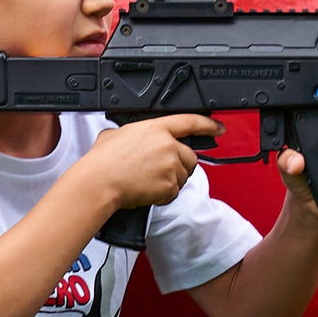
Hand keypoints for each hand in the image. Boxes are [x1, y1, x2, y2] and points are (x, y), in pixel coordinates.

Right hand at [77, 114, 221, 212]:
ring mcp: (171, 166)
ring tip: (147, 181)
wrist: (99, 183)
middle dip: (179, 165)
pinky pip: (174, 192)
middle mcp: (168, 145)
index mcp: (156, 128)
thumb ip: (134, 134)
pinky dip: (163, 194)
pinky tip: (146, 190)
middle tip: (158, 170)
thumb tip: (133, 139)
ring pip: (183, 176)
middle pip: (190, 156)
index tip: (218, 128)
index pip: (190, 122)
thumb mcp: (115, 134)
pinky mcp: (170, 186)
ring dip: (171, 180)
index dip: (208, 125)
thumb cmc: (102, 161)